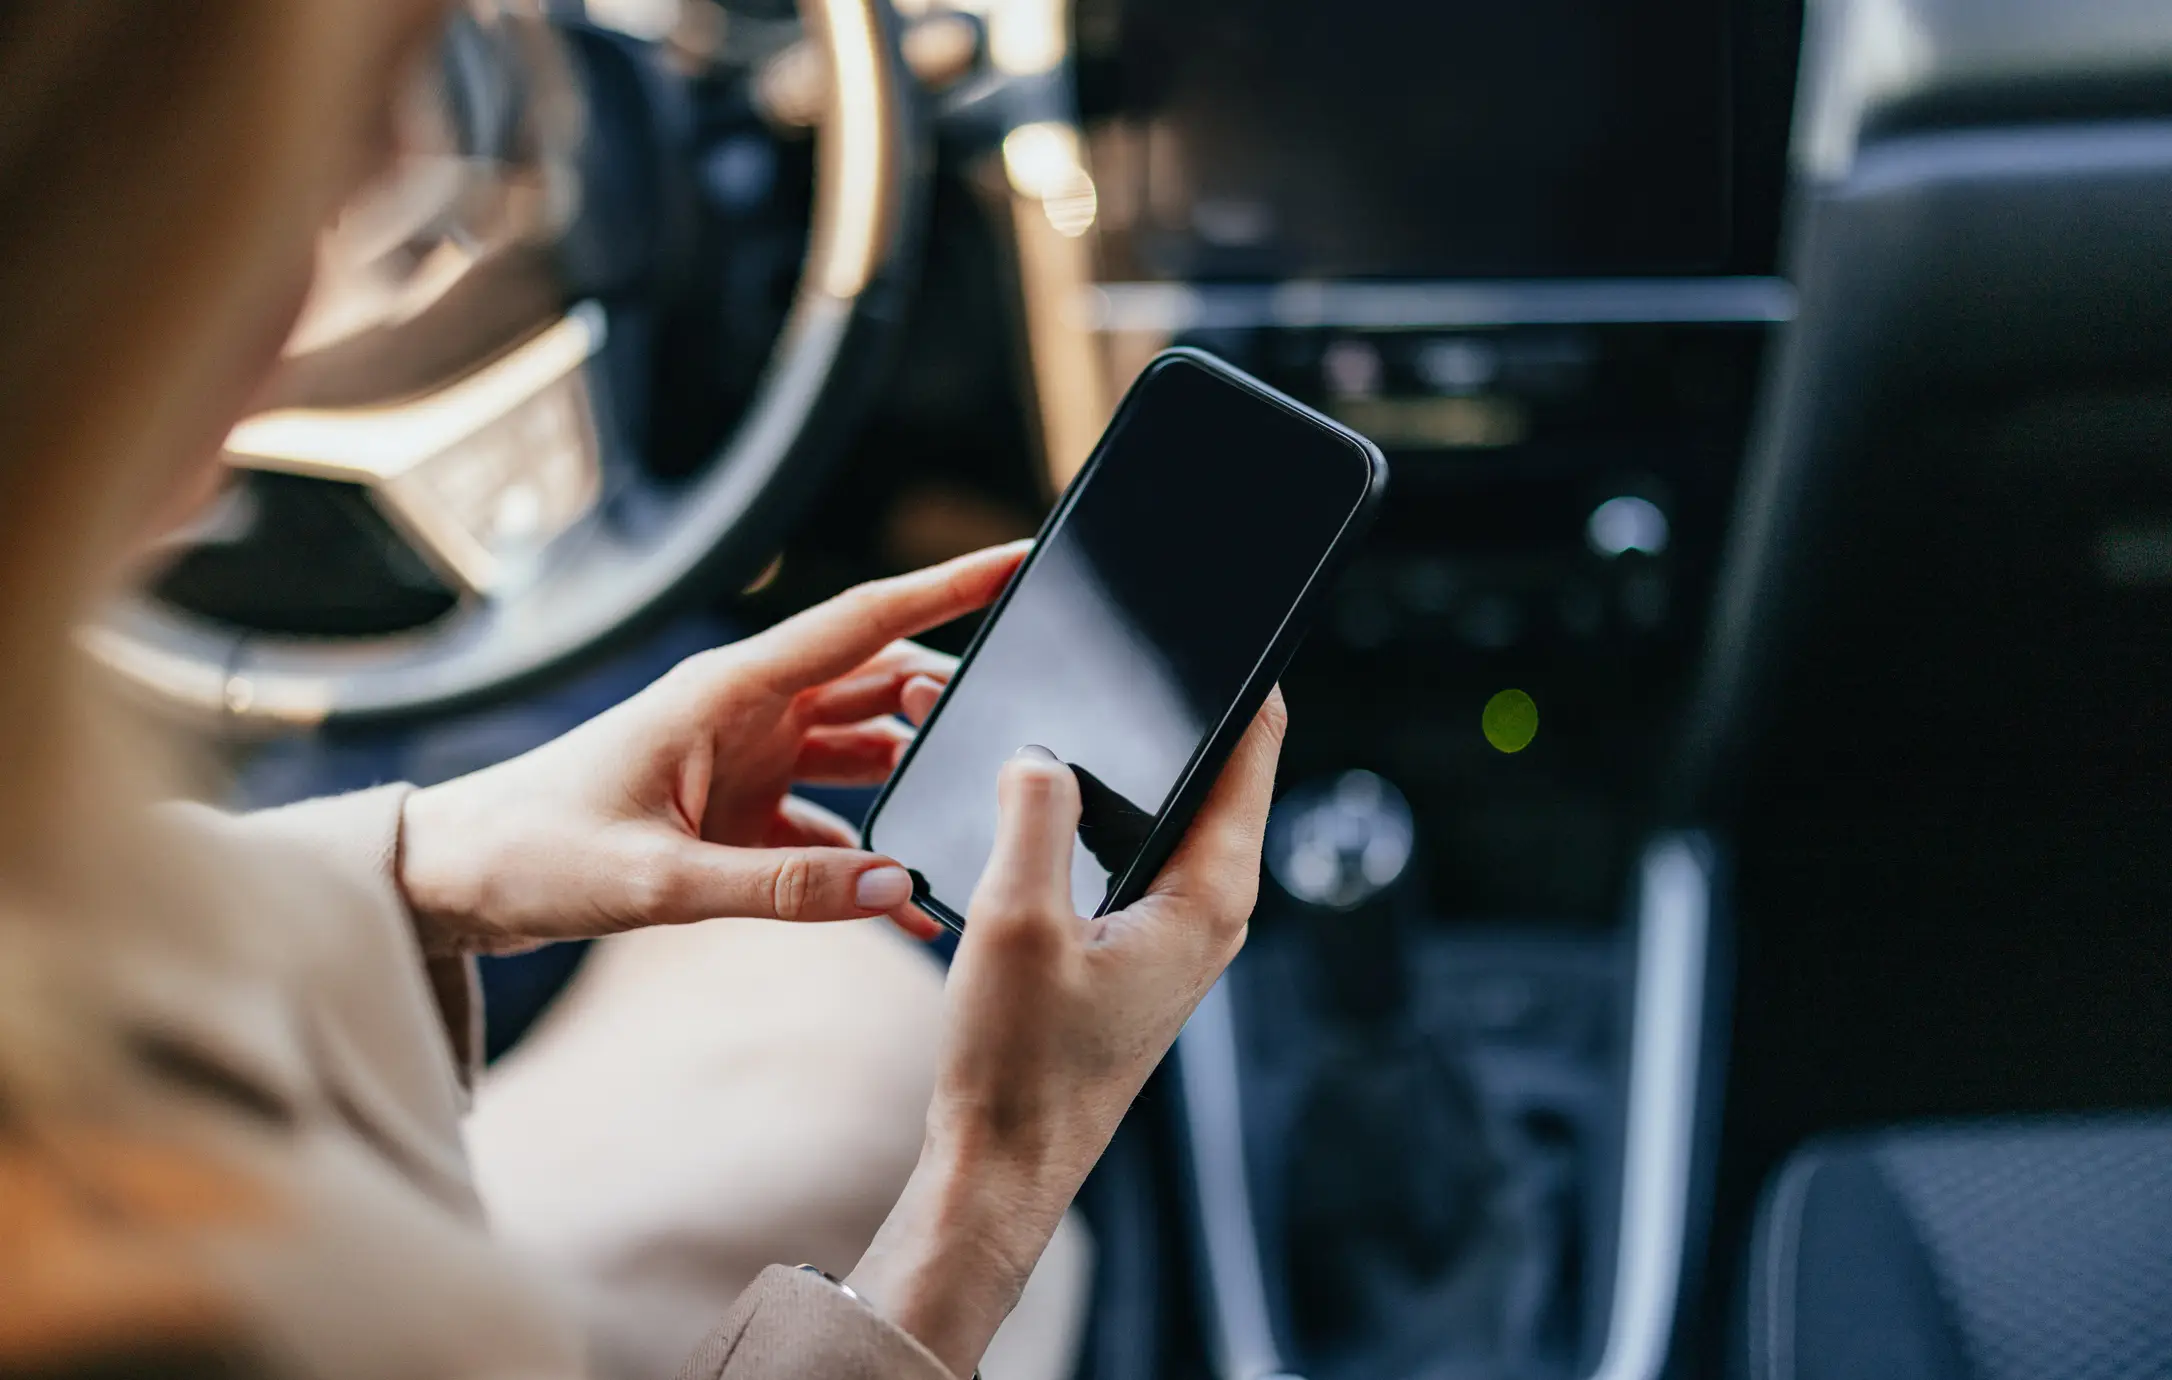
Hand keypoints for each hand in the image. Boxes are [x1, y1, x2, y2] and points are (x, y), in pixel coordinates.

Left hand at [395, 543, 1028, 951]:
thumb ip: (783, 887)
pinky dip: (868, 854)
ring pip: (862, 749)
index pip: (861, 622)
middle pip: (878, 685)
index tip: (1019, 563)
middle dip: (948, 702)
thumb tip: (898, 887)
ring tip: (973, 812)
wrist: (451, 880)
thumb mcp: (659, 881)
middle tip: (1011, 736)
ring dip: (915, 777)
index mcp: (727, 689)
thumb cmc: (532, 853)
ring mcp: (744, 758)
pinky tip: (908, 897)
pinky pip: (828, 823)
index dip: (947, 588)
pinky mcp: (734, 809)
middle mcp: (746, 710)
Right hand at [847, 691, 1287, 1375]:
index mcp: (1210, 893)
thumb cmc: (1018, 1064)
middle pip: (1212, 770)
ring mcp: (1176, 928)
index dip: (1242, 672)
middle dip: (1169, 707)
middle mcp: (1210, 907)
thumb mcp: (1014, 918)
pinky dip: (1093, 813)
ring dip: (1120, 762)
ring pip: (1164, 809)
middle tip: (1124, 642)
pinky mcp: (1137, 945)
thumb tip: (1039, 752)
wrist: (1002, 1162)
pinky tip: (1036, 794)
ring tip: (1069, 708)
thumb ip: (1031, 815)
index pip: (1253, 747)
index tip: (1223, 611)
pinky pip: (1129, 848)